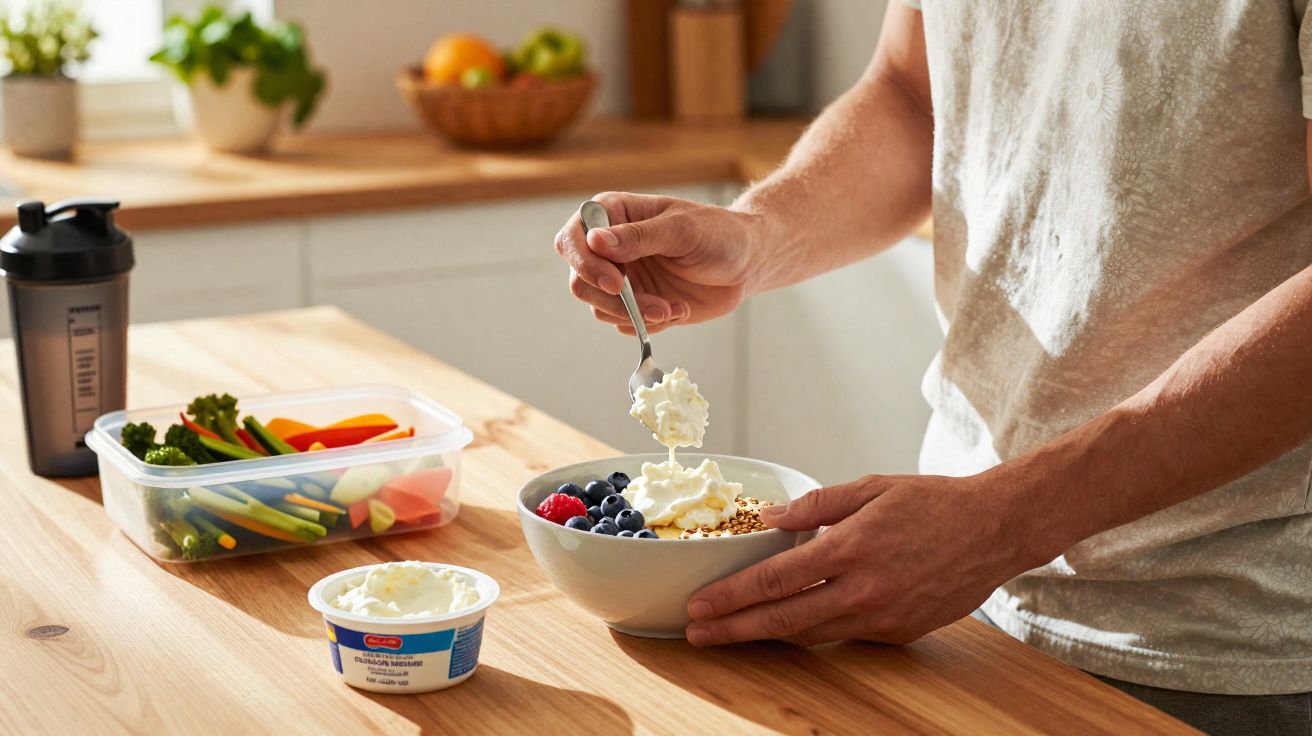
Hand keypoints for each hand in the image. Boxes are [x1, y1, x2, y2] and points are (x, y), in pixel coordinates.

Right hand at [554, 192, 763, 334]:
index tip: (616, 282)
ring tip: (674, 308)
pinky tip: (679, 310)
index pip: (573, 238)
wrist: (746, 263)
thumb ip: (639, 236)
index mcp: (614, 215)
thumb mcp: (683, 230)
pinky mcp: (635, 305)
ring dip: (638, 315)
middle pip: (580, 280)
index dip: (585, 262)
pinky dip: (651, 325)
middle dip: (616, 300)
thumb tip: (595, 241)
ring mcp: (621, 278)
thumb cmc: (718, 234)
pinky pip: (624, 325)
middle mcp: (609, 248)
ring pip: (600, 307)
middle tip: (656, 307)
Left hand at [684, 473, 1036, 645]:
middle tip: (696, 633)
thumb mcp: (871, 488)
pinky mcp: (898, 632)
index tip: (700, 605)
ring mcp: (882, 617)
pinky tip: (789, 623)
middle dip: (734, 629)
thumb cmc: (934, 502)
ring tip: (732, 633)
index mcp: (851, 547)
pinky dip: (813, 629)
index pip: (776, 580)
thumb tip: (768, 519)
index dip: (732, 596)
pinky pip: (844, 634)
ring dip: (767, 635)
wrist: (996, 529)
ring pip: (811, 634)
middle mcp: (864, 590)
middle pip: (783, 619)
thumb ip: (815, 504)